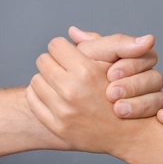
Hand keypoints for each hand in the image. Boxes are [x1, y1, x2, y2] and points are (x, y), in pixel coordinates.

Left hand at [26, 36, 154, 153]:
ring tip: (61, 83)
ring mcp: (63, 111)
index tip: (70, 55)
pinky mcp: (57, 126)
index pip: (55, 45)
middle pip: (43, 61)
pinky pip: (33, 100)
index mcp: (86, 71)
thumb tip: (72, 31)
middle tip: (65, 69)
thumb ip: (99, 42)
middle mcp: (72, 92)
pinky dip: (40, 95)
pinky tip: (54, 96)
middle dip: (54, 62)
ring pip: (36, 80)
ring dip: (47, 79)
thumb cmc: (125, 93)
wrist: (129, 132)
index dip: (63, 48)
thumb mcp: (118, 62)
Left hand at [68, 26, 162, 126]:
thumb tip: (73, 32)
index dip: (129, 65)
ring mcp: (153, 101)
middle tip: (112, 93)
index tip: (110, 74)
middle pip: (155, 78)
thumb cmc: (84, 79)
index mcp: (136, 61)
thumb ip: (89, 46)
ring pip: (161, 99)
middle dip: (133, 85)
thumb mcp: (89, 60)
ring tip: (120, 111)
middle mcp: (147, 80)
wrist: (85, 114)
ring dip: (142, 104)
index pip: (146, 56)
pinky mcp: (156, 120)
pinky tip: (161, 119)